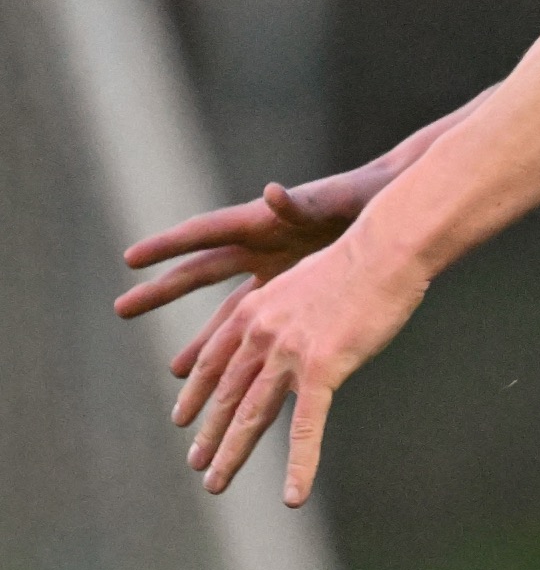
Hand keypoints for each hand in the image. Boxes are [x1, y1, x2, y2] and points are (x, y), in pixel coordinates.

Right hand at [117, 171, 383, 369]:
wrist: (387, 209)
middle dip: (163, 292)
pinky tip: (224, 376)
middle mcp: (255, 247)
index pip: (204, 232)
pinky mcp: (292, 291)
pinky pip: (258, 326)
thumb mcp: (327, 203)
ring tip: (176, 372)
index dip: (168, 245)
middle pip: (201, 272)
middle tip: (121, 309)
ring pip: (227, 312)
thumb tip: (272, 192)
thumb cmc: (356, 198)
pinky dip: (239, 350)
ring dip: (203, 340)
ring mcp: (272, 271)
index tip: (130, 258)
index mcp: (259, 222)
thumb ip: (298, 205)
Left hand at [172, 224, 428, 505]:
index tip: (183, 417)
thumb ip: (285, 308)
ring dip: (232, 454)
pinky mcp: (323, 368)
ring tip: (216, 482)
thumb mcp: (303, 279)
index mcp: (254, 310)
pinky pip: (307, 427)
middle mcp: (261, 334)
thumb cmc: (357, 257)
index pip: (213, 360)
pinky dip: (300, 465)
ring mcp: (289, 353)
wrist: (385, 249)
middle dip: (209, 434)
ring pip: (254, 416)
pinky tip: (294, 494)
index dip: (196, 393)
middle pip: (228, 394)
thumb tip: (286, 325)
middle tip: (197, 463)